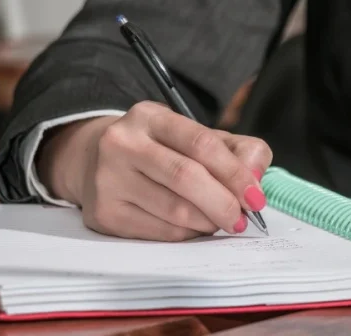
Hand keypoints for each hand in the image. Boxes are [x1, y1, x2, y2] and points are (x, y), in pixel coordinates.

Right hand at [37, 101, 272, 240]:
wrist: (94, 162)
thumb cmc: (158, 151)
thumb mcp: (196, 137)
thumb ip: (237, 150)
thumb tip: (255, 178)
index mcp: (150, 116)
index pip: (201, 143)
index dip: (234, 173)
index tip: (255, 197)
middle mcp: (122, 142)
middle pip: (185, 177)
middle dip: (223, 203)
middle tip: (242, 219)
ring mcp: (107, 179)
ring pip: (174, 211)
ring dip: (207, 222)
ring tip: (219, 222)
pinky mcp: (104, 213)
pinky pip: (159, 232)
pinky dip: (187, 234)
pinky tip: (193, 227)